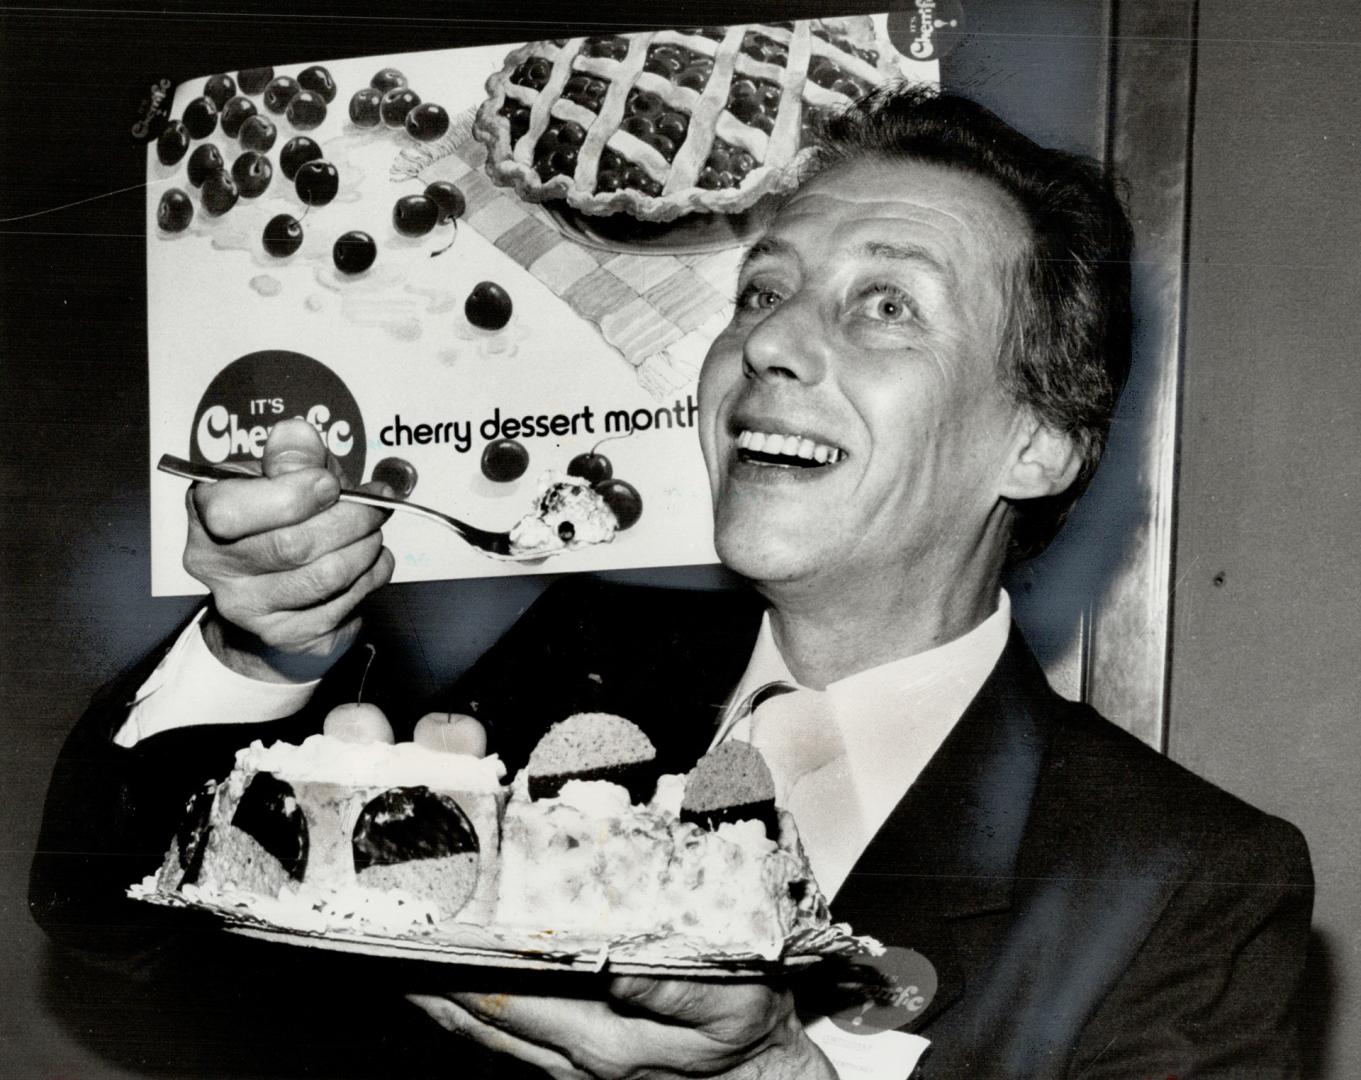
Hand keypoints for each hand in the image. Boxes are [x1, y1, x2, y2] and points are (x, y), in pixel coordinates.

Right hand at [183, 418, 394, 681]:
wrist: (280, 584)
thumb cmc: (284, 516)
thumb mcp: (286, 474)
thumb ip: (293, 455)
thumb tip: (298, 435)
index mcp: (206, 511)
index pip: (233, 511)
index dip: (294, 494)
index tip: (332, 484)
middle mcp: (214, 563)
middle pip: (291, 546)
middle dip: (350, 519)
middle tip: (376, 505)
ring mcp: (246, 606)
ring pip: (323, 577)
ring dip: (365, 547)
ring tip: (374, 530)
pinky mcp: (283, 633)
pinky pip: (341, 605)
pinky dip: (371, 576)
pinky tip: (372, 560)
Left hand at [407, 975, 836, 1079]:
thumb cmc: (751, 1032)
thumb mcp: (728, 998)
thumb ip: (669, 981)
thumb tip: (610, 960)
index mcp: (601, 1039)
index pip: (505, 997)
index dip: (458, 965)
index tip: (420, 933)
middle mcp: (575, 1057)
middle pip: (482, 1019)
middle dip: (432, 983)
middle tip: (388, 941)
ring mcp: (575, 1066)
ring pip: (490, 1034)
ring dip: (445, 1000)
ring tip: (405, 966)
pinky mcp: (586, 1065)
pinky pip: (514, 1040)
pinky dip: (479, 1014)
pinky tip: (462, 993)